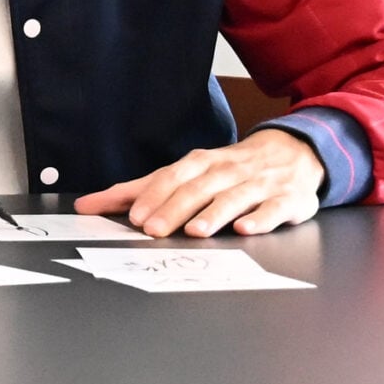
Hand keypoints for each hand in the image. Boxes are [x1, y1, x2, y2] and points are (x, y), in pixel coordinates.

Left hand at [72, 130, 325, 237]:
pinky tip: (246, 229)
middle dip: (175, 209)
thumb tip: (88, 205)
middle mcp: (228, 171)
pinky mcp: (286, 200)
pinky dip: (260, 219)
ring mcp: (258, 185)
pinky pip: (273, 209)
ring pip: (233, 198)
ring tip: (195, 231)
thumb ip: (140, 190)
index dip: (153, 195)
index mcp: (202, 163)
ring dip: (213, 214)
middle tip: (154, 230)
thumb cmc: (231, 168)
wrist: (294, 152)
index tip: (135, 216)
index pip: (172, 177)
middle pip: (198, 189)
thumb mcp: (187, 172)